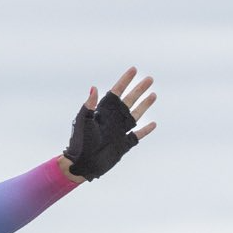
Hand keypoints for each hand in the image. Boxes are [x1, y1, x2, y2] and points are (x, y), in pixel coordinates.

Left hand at [61, 66, 156, 180]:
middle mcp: (112, 121)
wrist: (82, 163)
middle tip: (149, 79)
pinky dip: (145, 130)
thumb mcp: (83, 122)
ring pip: (135, 115)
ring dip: (144, 105)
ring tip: (153, 95)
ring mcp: (119, 132)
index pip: (116, 93)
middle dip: (139, 90)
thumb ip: (89, 105)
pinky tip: (153, 124)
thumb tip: (94, 88)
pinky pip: (137, 135)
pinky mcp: (123, 145)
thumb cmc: (79, 143)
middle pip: (129, 101)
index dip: (124, 81)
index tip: (133, 69)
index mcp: (103, 113)